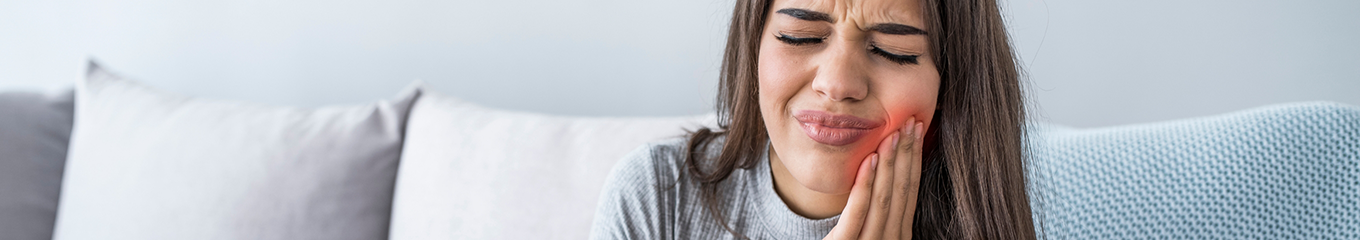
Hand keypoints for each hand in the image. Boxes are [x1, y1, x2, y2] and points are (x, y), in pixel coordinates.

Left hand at [825, 118, 924, 239]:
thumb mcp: (863, 230)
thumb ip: (874, 210)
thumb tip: (884, 170)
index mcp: (896, 237)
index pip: (909, 193)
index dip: (914, 160)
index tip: (916, 130)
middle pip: (902, 193)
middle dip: (908, 155)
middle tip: (912, 121)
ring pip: (885, 200)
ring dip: (892, 164)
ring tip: (893, 134)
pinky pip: (859, 213)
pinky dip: (866, 185)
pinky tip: (870, 160)